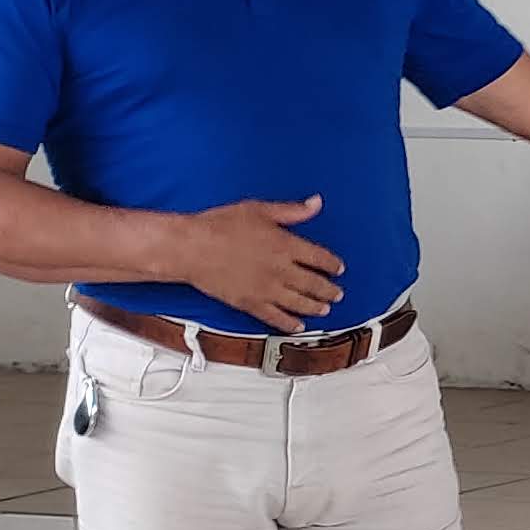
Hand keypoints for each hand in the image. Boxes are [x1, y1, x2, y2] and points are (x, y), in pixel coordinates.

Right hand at [177, 197, 344, 330]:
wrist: (191, 248)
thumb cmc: (219, 225)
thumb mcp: (259, 209)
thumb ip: (291, 211)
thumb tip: (316, 203)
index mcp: (286, 245)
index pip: (320, 258)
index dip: (333, 265)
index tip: (339, 269)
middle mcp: (281, 270)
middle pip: (314, 284)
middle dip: (329, 290)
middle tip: (338, 294)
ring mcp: (266, 289)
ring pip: (300, 303)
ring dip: (316, 307)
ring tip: (325, 309)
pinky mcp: (250, 303)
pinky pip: (276, 317)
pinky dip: (290, 323)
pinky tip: (298, 326)